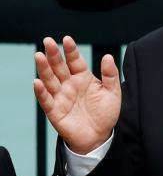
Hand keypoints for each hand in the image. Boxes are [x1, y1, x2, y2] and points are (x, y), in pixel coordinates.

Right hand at [33, 36, 120, 154]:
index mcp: (83, 78)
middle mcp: (69, 85)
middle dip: (53, 54)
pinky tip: (37, 81)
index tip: (66, 39)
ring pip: (50, 80)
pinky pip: (46, 100)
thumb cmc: (105, 113)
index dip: (71, 50)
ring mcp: (61, 97)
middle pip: (59, 67)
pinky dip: (41, 91)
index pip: (75, 61)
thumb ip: (110, 74)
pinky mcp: (55, 111)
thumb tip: (107, 56)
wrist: (100, 136)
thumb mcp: (113, 92)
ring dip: (44, 68)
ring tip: (38, 56)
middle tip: (47, 41)